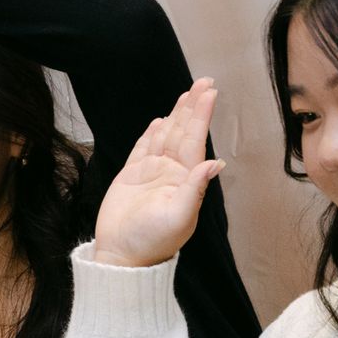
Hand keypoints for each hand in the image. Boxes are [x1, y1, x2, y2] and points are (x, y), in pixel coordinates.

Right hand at [91, 79, 222, 268]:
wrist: (122, 256)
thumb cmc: (152, 241)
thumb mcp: (179, 216)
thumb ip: (195, 189)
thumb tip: (215, 163)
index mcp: (185, 180)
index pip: (196, 141)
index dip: (202, 116)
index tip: (210, 93)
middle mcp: (171, 173)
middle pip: (183, 132)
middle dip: (193, 107)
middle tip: (205, 81)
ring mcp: (150, 173)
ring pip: (165, 136)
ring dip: (176, 115)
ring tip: (187, 94)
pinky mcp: (131, 176)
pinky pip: (143, 148)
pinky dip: (151, 133)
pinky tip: (159, 120)